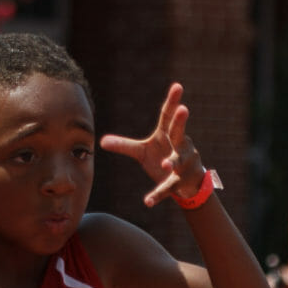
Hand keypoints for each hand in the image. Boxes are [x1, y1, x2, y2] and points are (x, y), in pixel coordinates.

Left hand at [100, 83, 206, 207]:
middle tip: (184, 109)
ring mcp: (182, 164)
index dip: (172, 100)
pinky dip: (157, 194)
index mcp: (168, 135)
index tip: (177, 86)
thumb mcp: (142, 152)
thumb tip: (101, 141)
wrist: (186, 183)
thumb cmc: (163, 158)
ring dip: (172, 162)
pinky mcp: (179, 183)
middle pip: (179, 132)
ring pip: (178, 161)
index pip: (168, 116)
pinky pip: (168, 188)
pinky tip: (147, 202)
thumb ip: (124, 145)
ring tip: (166, 164)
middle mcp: (179, 146)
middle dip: (181, 122)